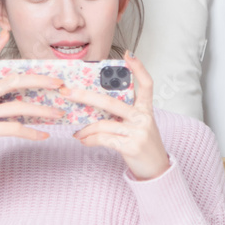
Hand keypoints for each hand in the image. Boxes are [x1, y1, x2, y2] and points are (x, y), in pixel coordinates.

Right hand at [0, 29, 64, 186]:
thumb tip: (27, 97)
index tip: (5, 32)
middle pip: (11, 81)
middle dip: (38, 80)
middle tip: (58, 83)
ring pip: (17, 107)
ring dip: (42, 111)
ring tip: (59, 114)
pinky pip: (14, 129)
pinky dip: (32, 133)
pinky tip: (44, 136)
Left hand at [69, 51, 170, 180]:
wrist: (157, 169)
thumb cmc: (143, 144)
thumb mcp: (139, 125)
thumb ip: (123, 114)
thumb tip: (93, 106)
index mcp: (146, 110)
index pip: (147, 84)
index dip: (139, 68)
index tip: (128, 54)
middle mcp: (143, 118)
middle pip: (111, 102)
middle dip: (85, 96)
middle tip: (67, 92)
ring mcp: (138, 132)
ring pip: (103, 124)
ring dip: (85, 129)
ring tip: (77, 133)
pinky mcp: (131, 146)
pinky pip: (103, 139)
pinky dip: (90, 140)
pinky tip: (83, 141)